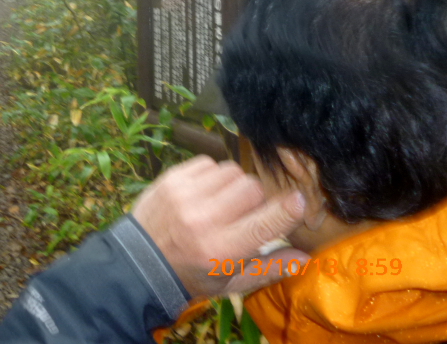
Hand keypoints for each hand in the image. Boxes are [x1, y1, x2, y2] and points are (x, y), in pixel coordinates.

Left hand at [132, 156, 309, 296]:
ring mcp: (184, 195)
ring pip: (231, 171)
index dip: (287, 210)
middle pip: (252, 188)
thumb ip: (269, 268)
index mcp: (221, 251)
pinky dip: (213, 175)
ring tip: (223, 203)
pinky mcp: (171, 178)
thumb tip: (306, 257)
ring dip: (234, 185)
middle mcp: (202, 220)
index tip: (300, 200)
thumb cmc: (191, 274)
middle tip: (245, 213)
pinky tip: (205, 193)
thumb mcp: (230, 283)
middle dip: (256, 199)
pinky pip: (208, 162)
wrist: (139, 261)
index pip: (264, 224)